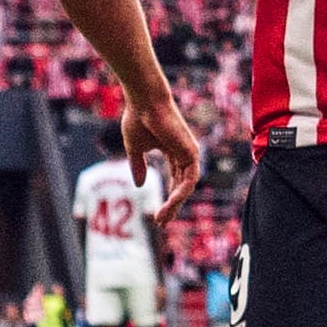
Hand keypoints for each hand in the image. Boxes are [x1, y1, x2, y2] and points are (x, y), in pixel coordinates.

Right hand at [122, 96, 204, 219]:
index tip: (157, 216)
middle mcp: (184, 154)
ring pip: (185, 187)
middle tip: (161, 224)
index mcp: (173, 152)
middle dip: (171, 207)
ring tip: (162, 219)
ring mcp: (189, 153)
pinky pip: (189, 180)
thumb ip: (138, 166)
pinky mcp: (191, 153)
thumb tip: (140, 185)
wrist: (144, 102)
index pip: (174, 181)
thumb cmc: (138, 119)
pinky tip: (170, 205)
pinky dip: (180, 194)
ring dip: (174, 205)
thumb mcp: (135, 148)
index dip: (167, 199)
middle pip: (181, 187)